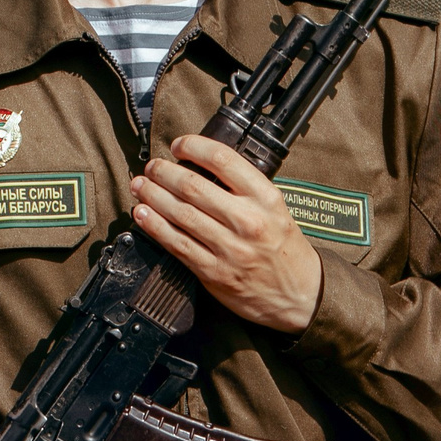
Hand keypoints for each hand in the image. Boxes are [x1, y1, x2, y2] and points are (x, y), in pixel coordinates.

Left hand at [129, 135, 322, 332]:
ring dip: (153, 195)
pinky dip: (154, 226)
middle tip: (153, 166)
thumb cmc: (284, 248)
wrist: (299, 295)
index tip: (179, 145)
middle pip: (193, 186)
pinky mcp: (213, 272)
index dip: (193, 147)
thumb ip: (244, 189)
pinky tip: (143, 214)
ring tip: (140, 185)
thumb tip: (201, 166)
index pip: (223, 159)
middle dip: (164, 172)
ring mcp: (229, 248)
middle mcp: (248, 220)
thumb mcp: (276, 209)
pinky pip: (177, 244)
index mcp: (265, 198)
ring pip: (180, 213)